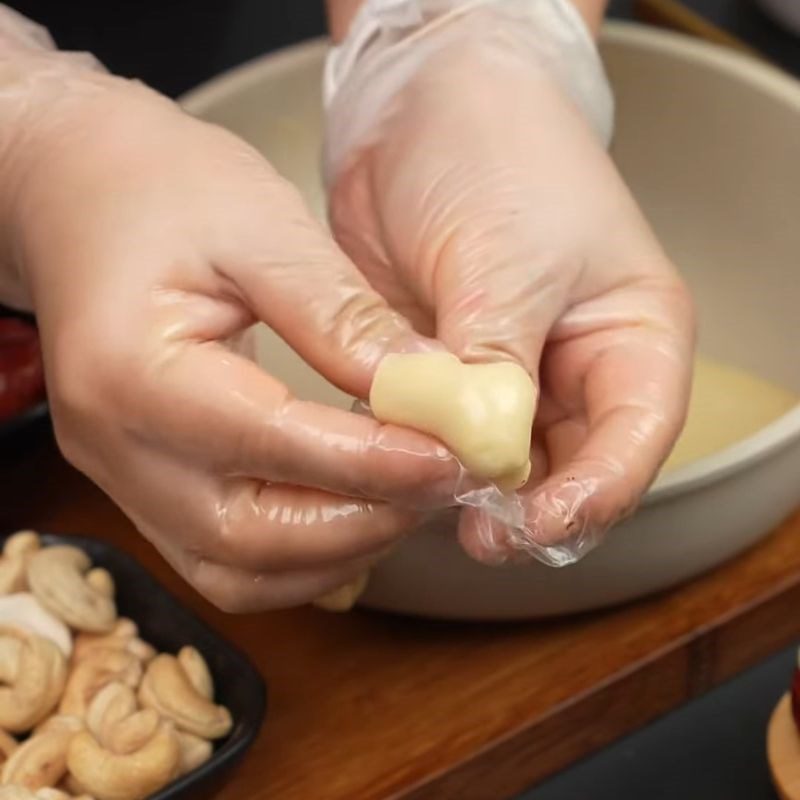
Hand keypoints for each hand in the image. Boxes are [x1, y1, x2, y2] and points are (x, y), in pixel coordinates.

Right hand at [2, 73, 462, 609]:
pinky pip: (225, 561)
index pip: (268, 441)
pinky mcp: (143, 486)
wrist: (75, 196)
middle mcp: (114, 446)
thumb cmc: (160, 190)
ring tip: (408, 499)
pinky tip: (353, 512)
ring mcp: (122, 477)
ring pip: (238, 571)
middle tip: (444, 482)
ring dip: (337, 551)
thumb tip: (426, 387)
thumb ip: (339, 315)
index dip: (371, 461)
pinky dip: (300, 556)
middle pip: (250, 535)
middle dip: (365, 520)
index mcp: (133, 370)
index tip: (452, 455)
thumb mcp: (260, 225)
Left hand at [325, 1, 694, 562]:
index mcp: (630, 335)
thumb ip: (494, 364)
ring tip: (425, 498)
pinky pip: (440, 432)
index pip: (635, 439)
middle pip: (570, 466)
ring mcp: (509, 373)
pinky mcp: (448, 372)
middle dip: (525, 504)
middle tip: (475, 530)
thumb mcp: (507, 262)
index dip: (592, 494)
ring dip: (467, 483)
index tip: (534, 524)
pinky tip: (395, 463)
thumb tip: (472, 454)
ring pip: (501, 460)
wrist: (421, 107)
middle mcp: (575, 366)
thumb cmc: (497, 156)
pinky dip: (420, 453)